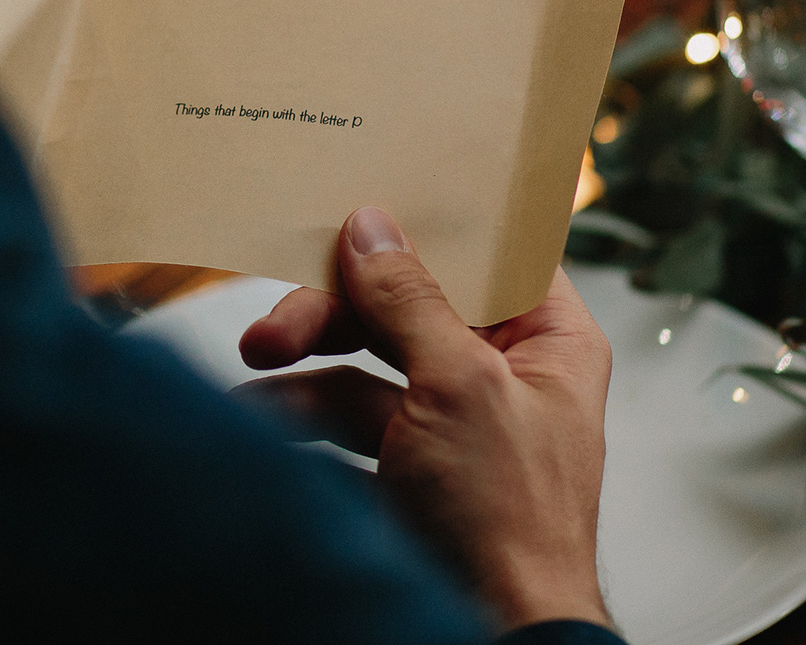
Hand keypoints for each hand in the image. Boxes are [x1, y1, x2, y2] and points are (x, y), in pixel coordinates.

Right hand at [236, 207, 612, 629]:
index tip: (364, 205)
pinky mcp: (408, 473)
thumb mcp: (458, 385)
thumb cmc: (509, 525)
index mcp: (550, 343)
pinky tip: (261, 415)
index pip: (494, 254)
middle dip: (337, 310)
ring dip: (306, 363)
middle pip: (411, 307)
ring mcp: (453, 427)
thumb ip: (411, 299)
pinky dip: (301, 418)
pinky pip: (347, 425)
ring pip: (369, 365)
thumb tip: (374, 228)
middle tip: (281, 322)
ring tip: (255, 363)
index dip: (431, 227)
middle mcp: (505, 376)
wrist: (489, 637)